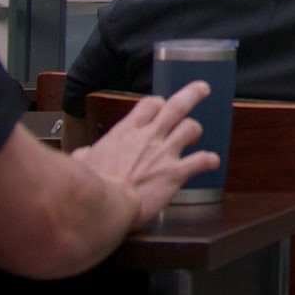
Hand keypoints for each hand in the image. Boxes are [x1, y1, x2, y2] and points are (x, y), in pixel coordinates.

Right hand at [70, 81, 220, 226]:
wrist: (102, 205)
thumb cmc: (89, 187)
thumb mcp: (81, 164)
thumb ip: (86, 156)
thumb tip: (82, 155)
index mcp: (125, 132)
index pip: (148, 105)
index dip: (156, 104)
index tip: (159, 106)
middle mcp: (149, 137)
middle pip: (176, 106)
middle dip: (191, 95)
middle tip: (202, 89)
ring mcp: (165, 153)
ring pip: (191, 128)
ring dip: (195, 130)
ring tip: (196, 134)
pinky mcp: (176, 173)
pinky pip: (201, 161)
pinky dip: (209, 160)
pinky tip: (212, 162)